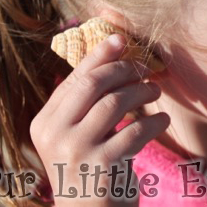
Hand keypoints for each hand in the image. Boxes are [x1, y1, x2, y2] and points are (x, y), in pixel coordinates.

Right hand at [31, 34, 169, 205]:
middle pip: (93, 84)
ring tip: (155, 92)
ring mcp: (75, 152)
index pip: (74, 79)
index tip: (121, 39)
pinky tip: (162, 120)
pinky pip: (134, 132)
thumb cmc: (89, 167)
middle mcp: (54, 135)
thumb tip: (111, 51)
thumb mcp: (76, 134)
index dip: (99, 55)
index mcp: (44, 122)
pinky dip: (154, 123)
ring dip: (141, 93)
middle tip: (146, 69)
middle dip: (124, 70)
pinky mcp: (100, 167)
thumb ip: (85, 101)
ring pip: (115, 103)